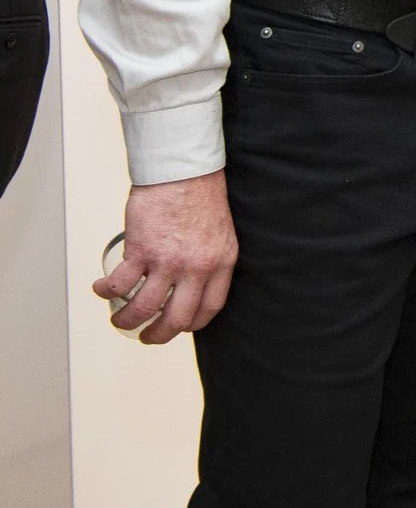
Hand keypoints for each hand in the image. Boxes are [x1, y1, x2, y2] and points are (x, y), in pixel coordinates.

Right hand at [95, 171, 238, 343]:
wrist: (184, 170)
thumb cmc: (200, 196)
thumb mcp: (220, 233)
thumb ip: (209, 259)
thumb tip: (192, 283)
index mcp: (221, 262)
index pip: (210, 308)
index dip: (192, 323)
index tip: (180, 326)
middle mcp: (197, 267)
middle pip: (177, 318)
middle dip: (159, 335)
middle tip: (147, 336)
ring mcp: (168, 261)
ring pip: (144, 308)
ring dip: (127, 320)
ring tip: (120, 319)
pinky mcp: (141, 250)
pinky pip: (119, 284)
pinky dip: (106, 292)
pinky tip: (101, 289)